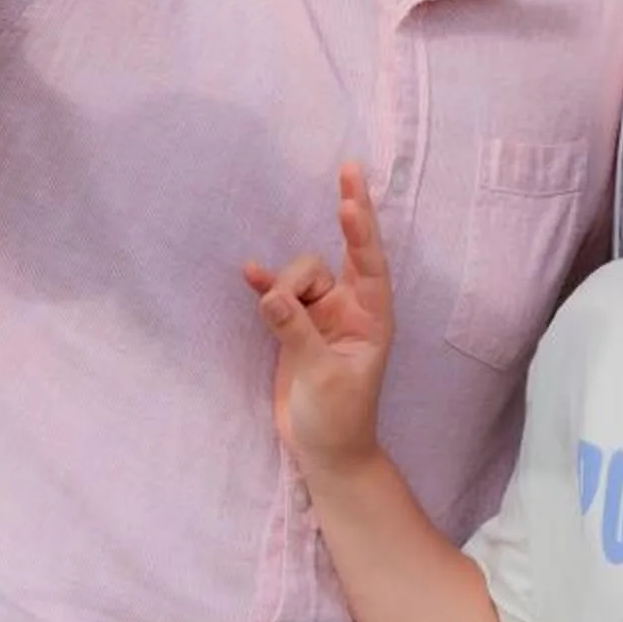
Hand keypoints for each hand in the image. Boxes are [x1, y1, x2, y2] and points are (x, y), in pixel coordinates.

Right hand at [246, 163, 396, 475]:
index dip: (361, 232)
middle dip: (349, 212)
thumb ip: (298, 333)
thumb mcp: (323, 377)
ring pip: (302, 275)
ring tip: (272, 314)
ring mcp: (322, 316)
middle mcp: (351, 309)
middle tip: (351, 169)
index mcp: (372, 318)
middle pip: (346, 252)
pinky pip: (279, 296)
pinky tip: (249, 272)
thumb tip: (272, 295)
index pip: (370, 265)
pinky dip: (266, 285)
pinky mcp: (296, 328)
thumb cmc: (340, 418)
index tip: (350, 200)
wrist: (327, 452)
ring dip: (285, 285)